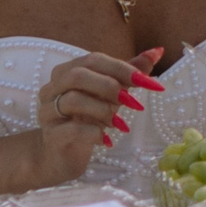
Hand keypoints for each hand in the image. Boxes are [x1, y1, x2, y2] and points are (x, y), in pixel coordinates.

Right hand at [29, 47, 166, 186]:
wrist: (62, 156)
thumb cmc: (87, 119)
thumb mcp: (111, 94)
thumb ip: (129, 73)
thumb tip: (157, 51)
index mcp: (66, 72)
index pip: (93, 60)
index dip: (121, 68)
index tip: (147, 82)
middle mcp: (52, 88)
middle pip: (78, 75)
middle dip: (109, 86)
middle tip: (133, 102)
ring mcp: (48, 112)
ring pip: (72, 100)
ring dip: (103, 110)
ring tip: (120, 123)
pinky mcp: (51, 136)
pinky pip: (72, 129)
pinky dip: (95, 133)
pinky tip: (106, 140)